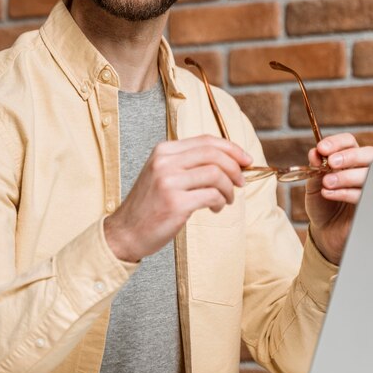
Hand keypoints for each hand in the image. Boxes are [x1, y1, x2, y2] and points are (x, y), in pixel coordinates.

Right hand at [104, 135, 251, 262]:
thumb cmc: (150, 204)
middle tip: (241, 182)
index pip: (206, 140)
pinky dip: (220, 202)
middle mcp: (165, 162)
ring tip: (226, 199)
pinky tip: (215, 208)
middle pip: (214, 154)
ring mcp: (169, 182)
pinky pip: (211, 195)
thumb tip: (230, 160)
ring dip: (229, 188)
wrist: (125, 232)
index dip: (231, 148)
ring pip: (216, 174)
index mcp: (164, 150)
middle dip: (235, 167)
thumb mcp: (163, 173)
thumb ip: (189, 163)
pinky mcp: (176, 203)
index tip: (246, 160)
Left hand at [305, 133, 372, 264]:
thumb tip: (314, 152)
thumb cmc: (322, 204)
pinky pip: (366, 194)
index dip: (337, 142)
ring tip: (327, 182)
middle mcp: (363, 170)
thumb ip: (315, 168)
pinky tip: (329, 194)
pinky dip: (346, 192)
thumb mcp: (313, 183)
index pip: (350, 142)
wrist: (325, 231)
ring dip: (346, 175)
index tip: (321, 148)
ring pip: (370, 174)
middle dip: (350, 156)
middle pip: (370, 154)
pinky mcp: (372, 204)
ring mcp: (370, 187)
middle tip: (331, 162)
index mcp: (349, 159)